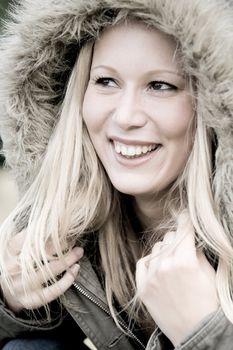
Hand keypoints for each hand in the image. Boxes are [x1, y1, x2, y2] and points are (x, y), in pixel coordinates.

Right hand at [0, 231, 82, 312]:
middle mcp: (12, 271)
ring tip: (79, 251)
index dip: (39, 233)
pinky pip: (51, 292)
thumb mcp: (17, 250)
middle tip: (72, 239)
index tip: (57, 227)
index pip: (21, 241)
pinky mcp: (31, 300)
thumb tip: (51, 222)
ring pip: (47, 272)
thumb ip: (30, 239)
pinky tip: (75, 269)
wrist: (7, 293)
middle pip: (37, 256)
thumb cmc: (17, 264)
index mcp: (8, 254)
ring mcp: (21, 287)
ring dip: (66, 261)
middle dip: (57, 246)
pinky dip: (66, 281)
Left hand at [136, 210, 218, 345]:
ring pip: (157, 248)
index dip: (185, 220)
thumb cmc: (207, 303)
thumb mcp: (208, 273)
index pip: (184, 230)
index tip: (184, 214)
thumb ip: (197, 252)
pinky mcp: (143, 287)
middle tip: (183, 247)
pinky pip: (143, 262)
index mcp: (185, 260)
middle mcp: (166, 265)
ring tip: (173, 262)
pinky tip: (158, 266)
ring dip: (165, 250)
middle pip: (170, 237)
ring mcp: (152, 276)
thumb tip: (190, 238)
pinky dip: (151, 261)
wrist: (196, 332)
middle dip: (178, 239)